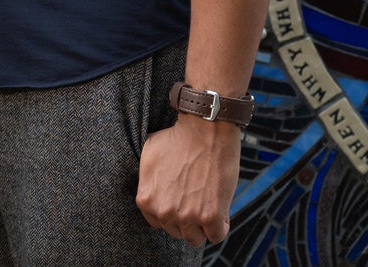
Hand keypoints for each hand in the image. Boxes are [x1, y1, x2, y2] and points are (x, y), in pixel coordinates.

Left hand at [136, 118, 240, 245]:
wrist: (204, 129)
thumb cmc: (178, 138)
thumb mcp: (149, 156)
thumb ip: (148, 182)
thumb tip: (151, 194)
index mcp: (146, 200)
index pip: (159, 222)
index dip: (172, 211)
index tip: (182, 200)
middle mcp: (163, 212)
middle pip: (177, 231)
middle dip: (187, 218)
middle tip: (196, 198)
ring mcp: (187, 216)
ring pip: (195, 238)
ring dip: (203, 225)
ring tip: (208, 204)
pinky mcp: (210, 217)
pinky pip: (216, 236)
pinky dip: (220, 225)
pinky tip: (220, 208)